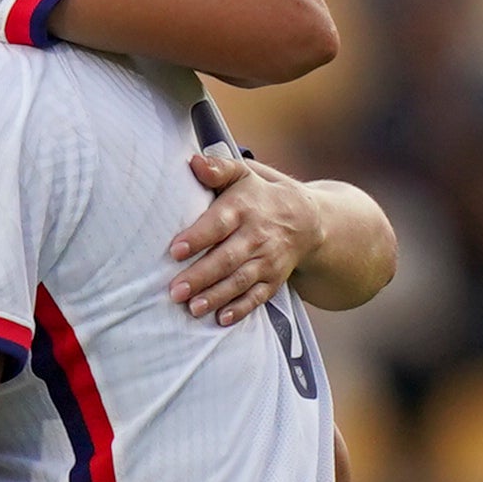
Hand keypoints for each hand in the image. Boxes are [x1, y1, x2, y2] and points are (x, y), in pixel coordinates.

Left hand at [168, 148, 324, 325]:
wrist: (307, 219)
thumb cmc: (258, 195)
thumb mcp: (243, 175)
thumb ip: (218, 169)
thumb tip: (193, 162)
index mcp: (244, 208)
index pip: (219, 223)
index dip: (198, 237)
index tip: (175, 250)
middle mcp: (257, 236)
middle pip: (227, 258)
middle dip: (201, 276)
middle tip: (175, 291)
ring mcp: (267, 260)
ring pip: (241, 280)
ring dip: (217, 296)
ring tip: (193, 308)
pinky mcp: (273, 279)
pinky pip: (258, 296)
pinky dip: (241, 309)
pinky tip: (221, 320)